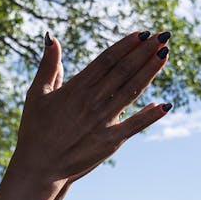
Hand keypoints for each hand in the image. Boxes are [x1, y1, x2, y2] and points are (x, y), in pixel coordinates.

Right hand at [5, 31, 170, 192]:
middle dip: (145, 52)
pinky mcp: (109, 142)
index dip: (127, 45)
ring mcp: (102, 121)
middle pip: (124, 70)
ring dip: (150, 72)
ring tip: (165, 54)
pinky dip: (149, 116)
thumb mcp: (37, 94)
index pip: (107, 60)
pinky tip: (165, 105)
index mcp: (76, 88)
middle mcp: (92, 101)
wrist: (38, 166)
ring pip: (131, 91)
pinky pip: (134, 126)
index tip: (143, 33)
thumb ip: (48, 66)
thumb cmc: (35, 130)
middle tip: (163, 36)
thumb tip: (51, 39)